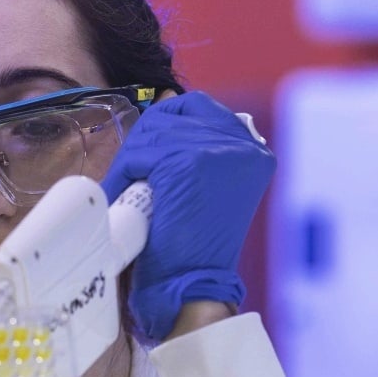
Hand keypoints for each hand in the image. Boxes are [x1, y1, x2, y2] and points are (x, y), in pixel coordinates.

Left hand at [99, 92, 274, 341]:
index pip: (197, 107)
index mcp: (253, 149)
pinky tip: (127, 195)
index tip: (149, 152)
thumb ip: (192, 142)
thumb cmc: (193, 241)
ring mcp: (218, 150)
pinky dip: (124, 174)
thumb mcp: (201, 183)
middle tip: (135, 176)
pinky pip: (139, 154)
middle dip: (144, 143)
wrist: (193, 282)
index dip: (164, 125)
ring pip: (152, 133)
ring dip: (132, 161)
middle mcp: (243, 144)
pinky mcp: (189, 161)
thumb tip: (167, 94)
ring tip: (132, 191)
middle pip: (172, 114)